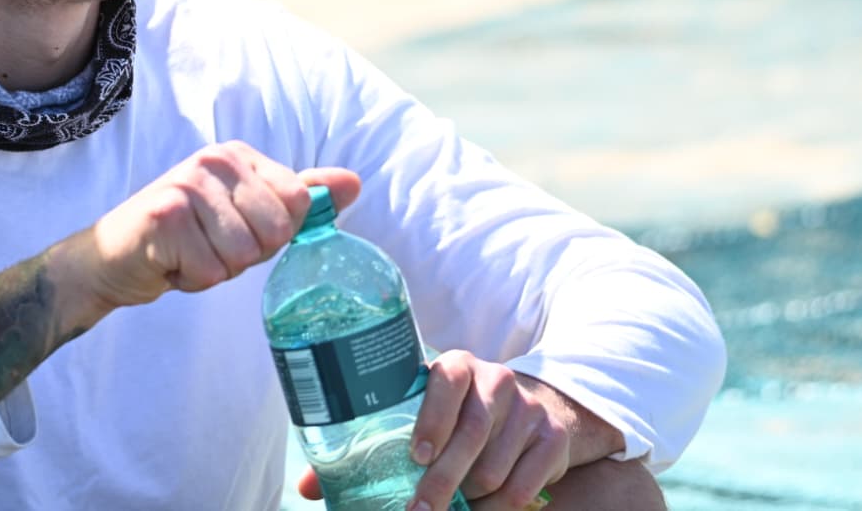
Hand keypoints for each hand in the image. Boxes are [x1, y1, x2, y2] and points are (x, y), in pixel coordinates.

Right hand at [83, 141, 360, 308]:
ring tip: (190, 253)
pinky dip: (192, 279)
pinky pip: (210, 271)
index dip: (272, 234)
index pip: (296, 204)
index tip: (236, 229)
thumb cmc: (186, 235)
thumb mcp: (245, 212)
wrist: (113, 258)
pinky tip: (171, 262)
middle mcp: (214, 159)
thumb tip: (354, 182)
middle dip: (245, 255)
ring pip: (243, 255)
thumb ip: (298, 196)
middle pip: (274, 231)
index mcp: (239, 155)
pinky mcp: (165, 215)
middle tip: (209, 246)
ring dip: (217, 269)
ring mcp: (187, 184)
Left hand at [295, 350, 623, 510]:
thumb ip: (371, 444)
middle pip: (473, 432)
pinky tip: (480, 510)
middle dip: (443, 478)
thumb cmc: (457, 414)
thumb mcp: (420, 413)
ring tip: (450, 509)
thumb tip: (310, 489)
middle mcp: (497, 381)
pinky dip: (498, 507)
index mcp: (458, 365)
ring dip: (470, 495)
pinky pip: (523, 486)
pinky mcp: (551, 440)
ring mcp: (528, 410)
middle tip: (419, 510)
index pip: (448, 379)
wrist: (534, 408)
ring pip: (496, 465)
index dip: (433, 416)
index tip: (416, 454)